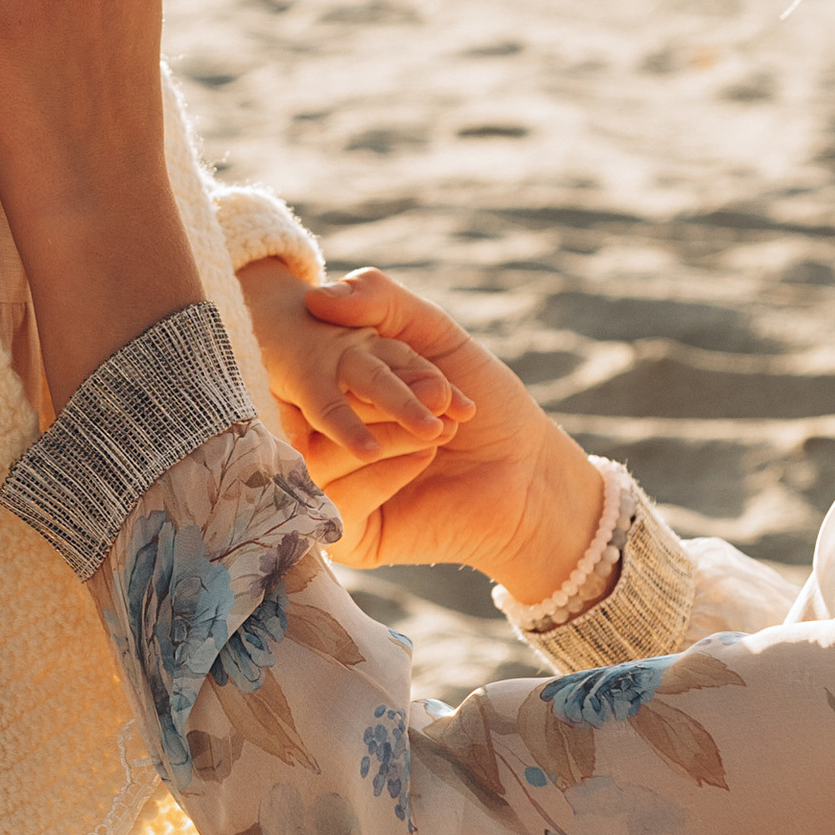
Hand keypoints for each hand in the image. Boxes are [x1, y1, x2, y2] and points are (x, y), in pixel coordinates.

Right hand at [272, 268, 601, 601]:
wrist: (531, 473)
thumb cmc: (488, 405)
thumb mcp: (433, 336)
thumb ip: (380, 300)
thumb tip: (317, 299)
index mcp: (336, 395)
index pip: (305, 371)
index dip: (345, 355)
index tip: (399, 355)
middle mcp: (324, 440)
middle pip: (303, 414)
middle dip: (372, 399)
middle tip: (432, 398)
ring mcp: (334, 488)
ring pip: (314, 458)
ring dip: (379, 434)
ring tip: (434, 431)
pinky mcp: (349, 534)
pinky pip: (333, 501)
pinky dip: (378, 473)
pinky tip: (423, 459)